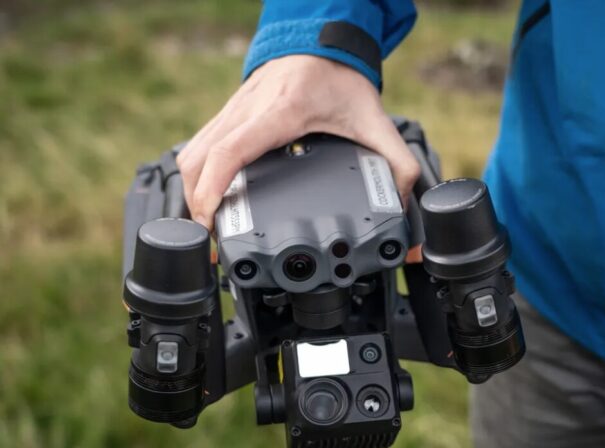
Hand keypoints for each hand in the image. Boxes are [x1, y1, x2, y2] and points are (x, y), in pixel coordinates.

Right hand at [176, 55, 419, 229]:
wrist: (322, 42)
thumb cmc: (341, 79)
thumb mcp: (375, 120)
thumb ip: (397, 162)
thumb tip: (401, 203)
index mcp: (281, 114)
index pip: (231, 152)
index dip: (213, 190)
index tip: (211, 221)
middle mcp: (248, 111)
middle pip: (198, 160)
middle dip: (197, 203)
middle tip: (212, 237)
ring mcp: (232, 111)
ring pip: (191, 154)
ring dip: (192, 192)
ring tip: (209, 225)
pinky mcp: (227, 115)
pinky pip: (199, 147)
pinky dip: (198, 175)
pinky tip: (212, 196)